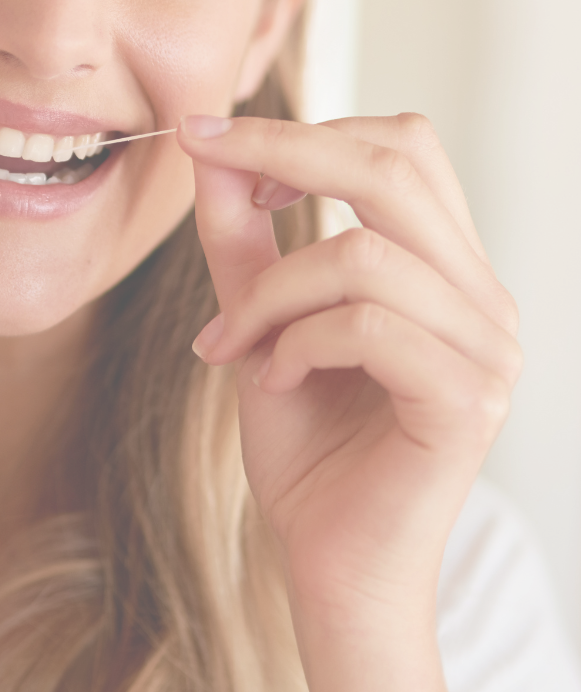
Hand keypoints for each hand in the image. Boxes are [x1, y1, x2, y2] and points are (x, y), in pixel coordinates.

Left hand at [178, 113, 521, 624]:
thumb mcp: (261, 319)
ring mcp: (487, 348)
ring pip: (362, 255)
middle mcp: (482, 296)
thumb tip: (213, 151)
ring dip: (268, 291)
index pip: (402, 146)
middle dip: (282, 152)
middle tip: (205, 160)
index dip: (305, 128)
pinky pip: (366, 326)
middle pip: (394, 167)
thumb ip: (245, 238)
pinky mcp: (466, 401)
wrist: (329, 563)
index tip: (214, 139)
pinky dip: (295, 343)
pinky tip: (273, 381)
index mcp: (446, 266)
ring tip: (234, 343)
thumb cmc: (305, 443)